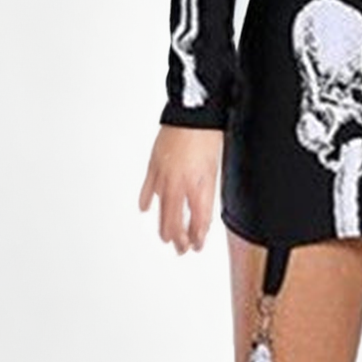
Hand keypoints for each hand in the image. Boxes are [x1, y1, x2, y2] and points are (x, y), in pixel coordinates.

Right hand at [139, 125, 222, 253]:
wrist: (193, 111)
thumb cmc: (208, 135)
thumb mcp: (215, 168)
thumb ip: (208, 192)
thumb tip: (204, 211)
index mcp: (198, 184)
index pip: (197, 220)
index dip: (197, 236)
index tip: (198, 245)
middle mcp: (179, 184)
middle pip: (176, 220)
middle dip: (179, 239)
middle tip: (182, 250)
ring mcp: (164, 176)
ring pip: (161, 209)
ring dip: (164, 227)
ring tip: (166, 238)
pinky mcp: (154, 165)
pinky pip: (148, 189)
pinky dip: (147, 201)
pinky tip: (146, 210)